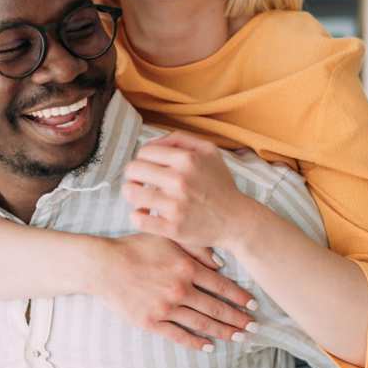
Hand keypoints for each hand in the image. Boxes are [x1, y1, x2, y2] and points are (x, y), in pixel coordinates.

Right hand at [92, 233, 257, 351]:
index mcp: (186, 268)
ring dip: (223, 332)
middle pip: (216, 308)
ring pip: (201, 323)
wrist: (104, 266)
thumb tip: (220, 264)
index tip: (253, 305)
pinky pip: (178, 335)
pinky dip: (195, 342)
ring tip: (239, 338)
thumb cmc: (136, 248)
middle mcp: (180, 290)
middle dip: (237, 319)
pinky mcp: (151, 322)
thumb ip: (196, 249)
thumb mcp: (168, 239)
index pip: (221, 286)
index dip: (240, 297)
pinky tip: (208, 346)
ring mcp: (166, 308)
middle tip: (254, 327)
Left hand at [121, 131, 253, 249]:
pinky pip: (138, 219)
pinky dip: (137, 215)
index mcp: (187, 159)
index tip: (149, 169)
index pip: (144, 152)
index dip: (143, 159)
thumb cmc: (220, 185)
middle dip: (134, 176)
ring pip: (131, 193)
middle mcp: (180, 180)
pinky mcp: (172, 228)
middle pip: (133, 170)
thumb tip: (152, 141)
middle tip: (142, 183)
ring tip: (142, 197)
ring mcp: (175, 206)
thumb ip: (180, 139)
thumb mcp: (209, 152)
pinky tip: (146, 214)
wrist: (236, 220)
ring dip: (132, 195)